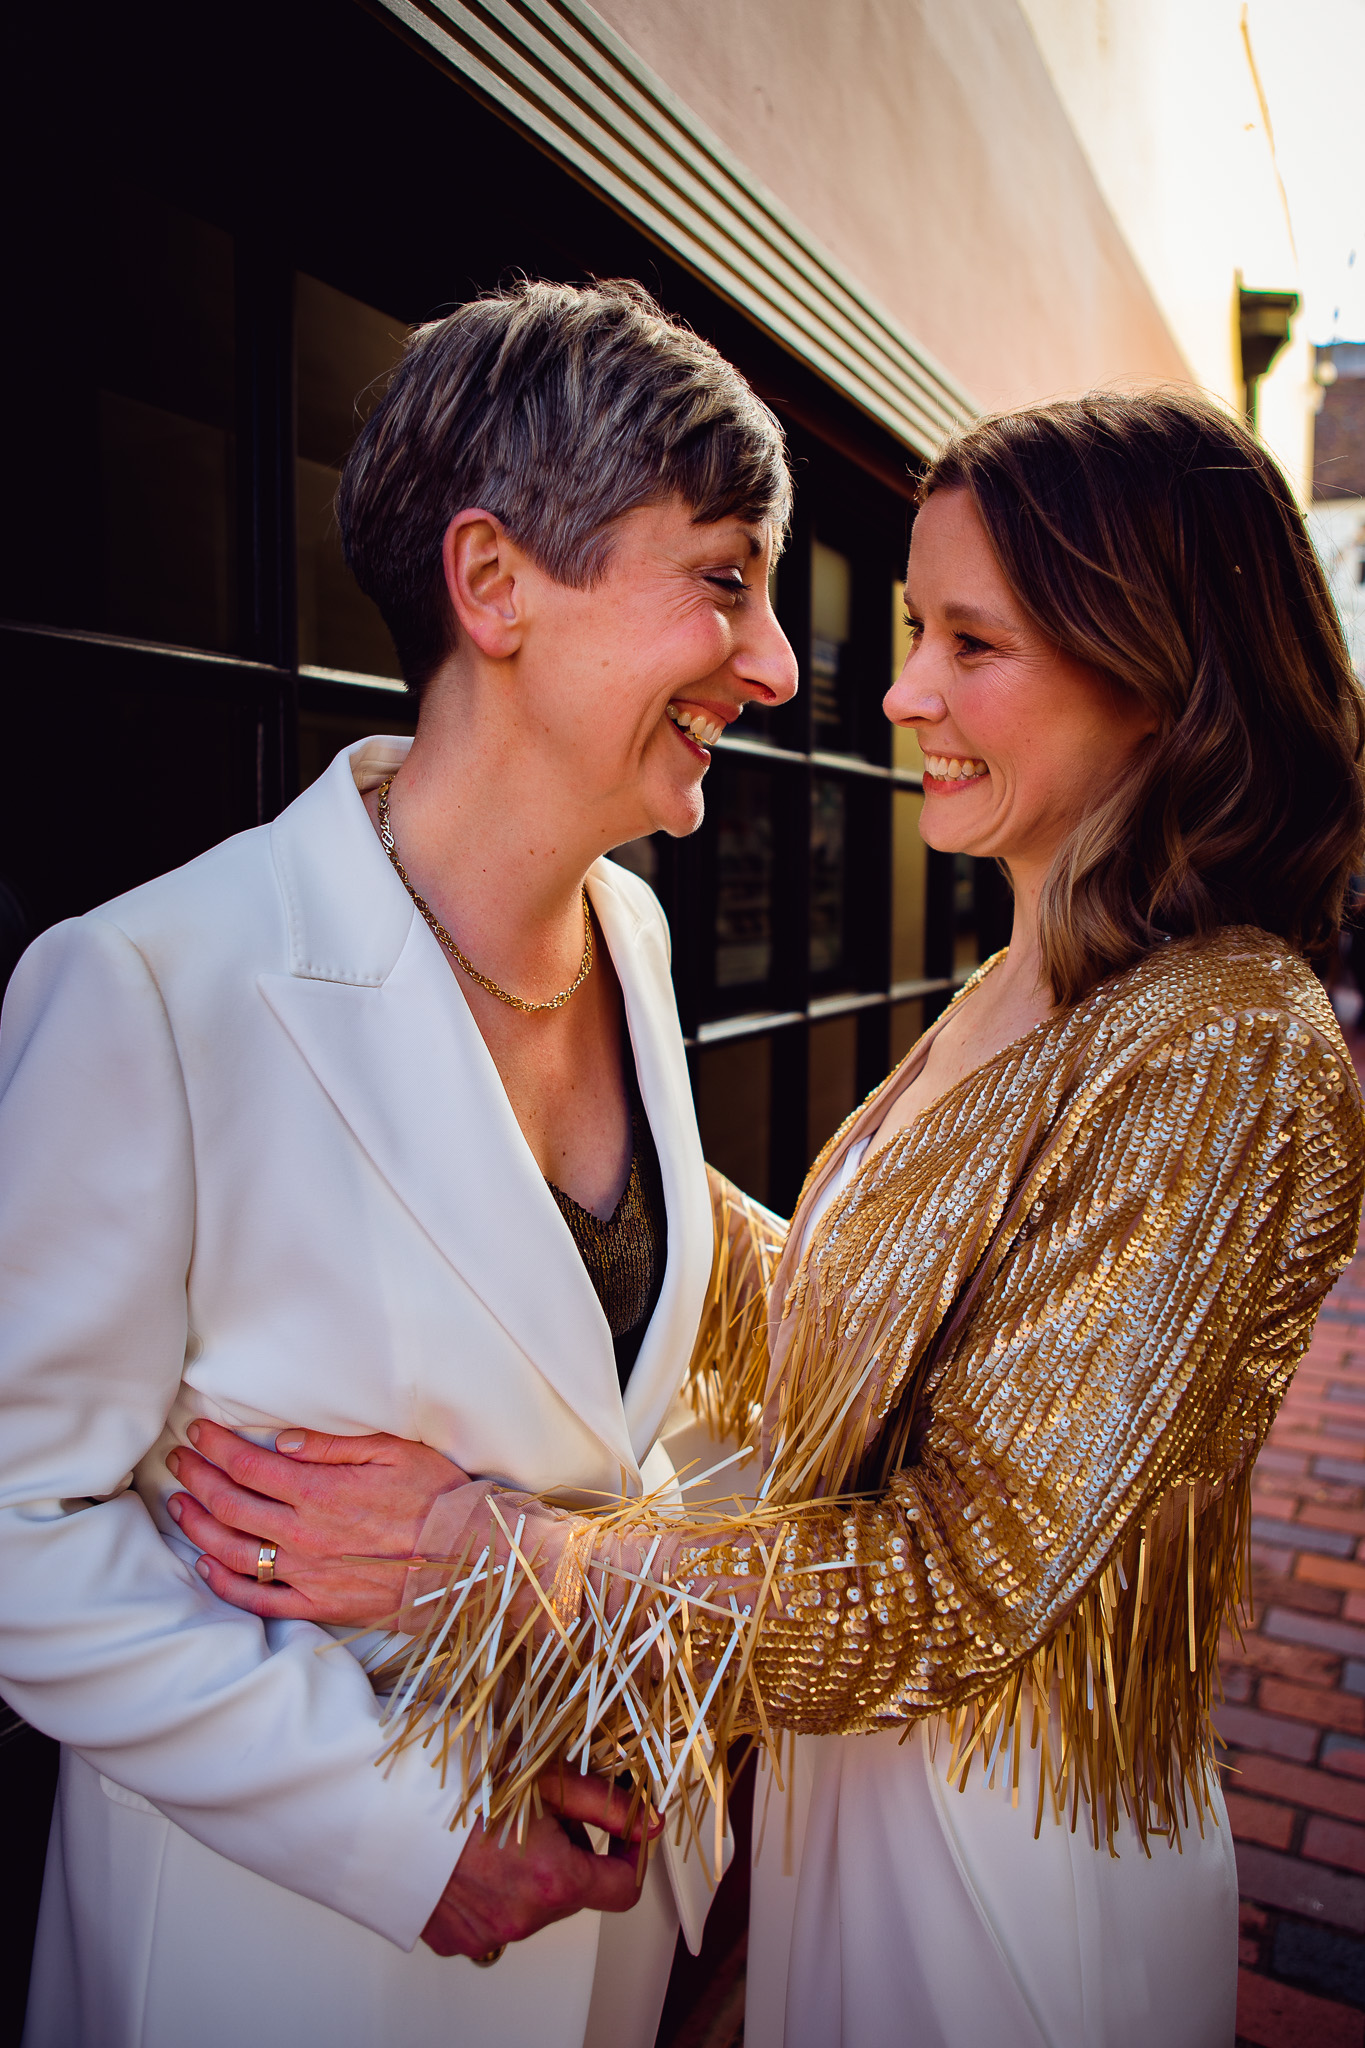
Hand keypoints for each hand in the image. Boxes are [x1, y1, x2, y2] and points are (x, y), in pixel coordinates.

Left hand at [166, 1420, 468, 1625]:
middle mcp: (304, 1534)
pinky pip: (258, 1600)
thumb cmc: (437, 1497)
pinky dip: (224, 1584)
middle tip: (179, 1460)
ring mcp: (308, 1573)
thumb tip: (278, 1441)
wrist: (469, 1560)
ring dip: (198, 1525)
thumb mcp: (394, 1451)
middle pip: (230, 1505)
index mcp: (321, 1491)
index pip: (247, 1466)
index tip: (198, 1431)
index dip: (216, 1447)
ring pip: (232, 1552)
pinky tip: (206, 1565)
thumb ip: (332, 1445)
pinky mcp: (319, 1604)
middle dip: (197, 1478)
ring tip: (180, 1505)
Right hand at [423, 1770, 654, 1957]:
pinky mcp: (457, 1940)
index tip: (625, 1834)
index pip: (623, 1890)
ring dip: (531, 1872)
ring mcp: (488, 1935)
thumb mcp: (545, 1780)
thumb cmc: (459, 1786)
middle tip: (541, 1812)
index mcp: (553, 1882)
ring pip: (533, 1905)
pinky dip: (494, 1890)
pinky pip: (493, 1917)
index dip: (632, 1857)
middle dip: (570, 1853)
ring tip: (499, 1829)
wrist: (382, 1807)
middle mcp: (524, 1919)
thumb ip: (605, 1804)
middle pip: (573, 1892)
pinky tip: (472, 1856)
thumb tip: (648, 1820)